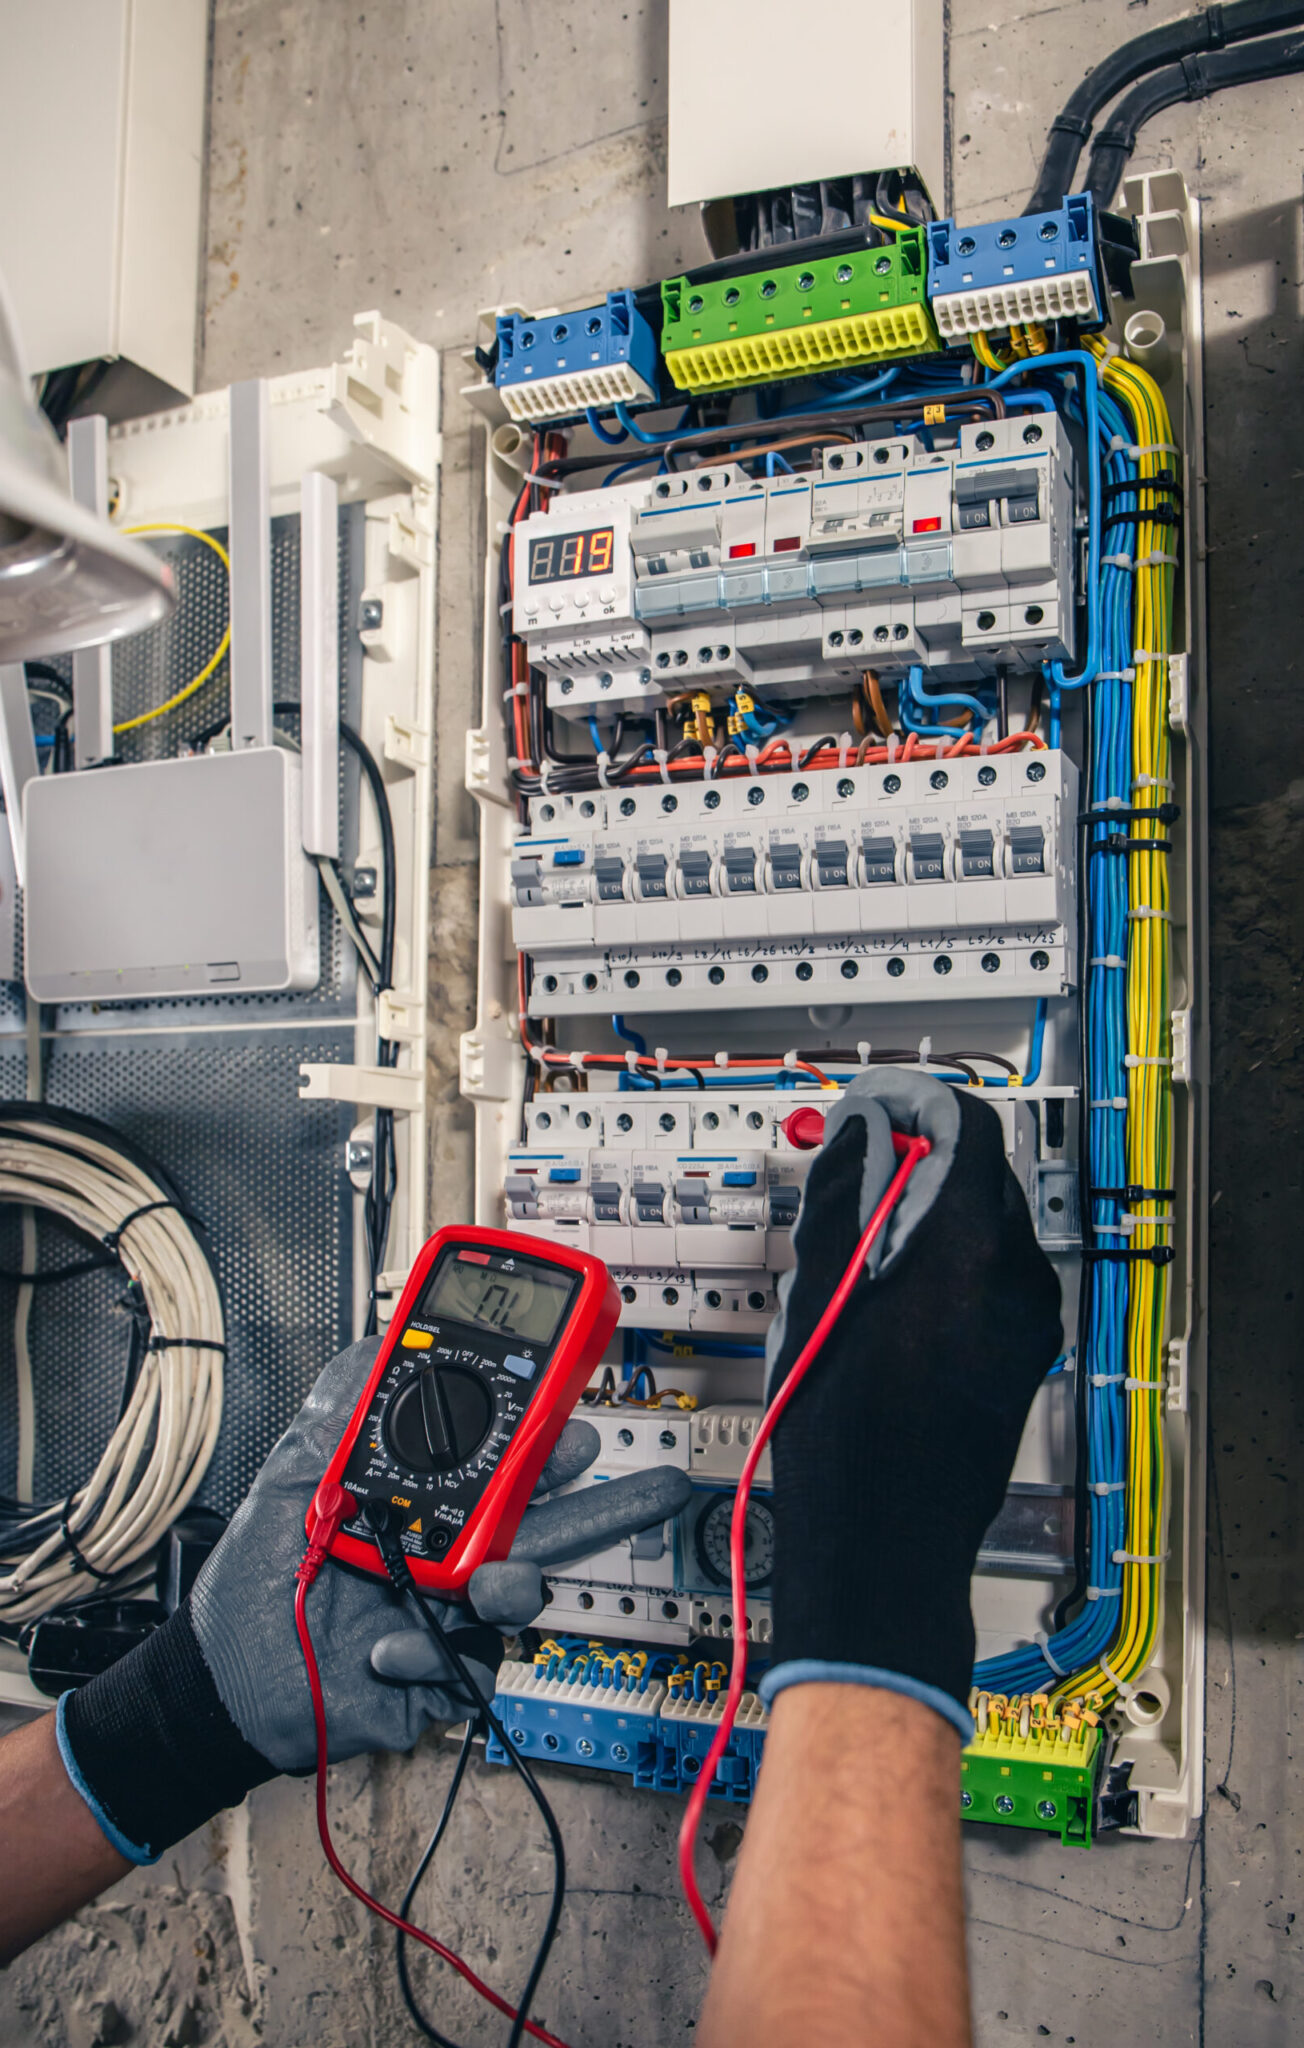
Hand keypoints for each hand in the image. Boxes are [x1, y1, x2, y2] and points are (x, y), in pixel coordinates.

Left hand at [58, 1339, 690, 1862]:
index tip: (572, 1413)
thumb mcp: (293, 1476)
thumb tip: (375, 1345)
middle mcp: (453, 1551)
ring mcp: (453, 1613)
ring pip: (521, 1594)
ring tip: (485, 1583)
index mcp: (431, 1497)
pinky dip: (429, 1651)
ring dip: (513, 1585)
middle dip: (606, 1504)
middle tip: (651, 1486)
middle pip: (547, 1524)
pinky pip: (468, 1666)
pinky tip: (385, 1643)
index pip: (506, 1460)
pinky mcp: (441, 1673)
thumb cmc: (261, 1577)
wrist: (224, 1675)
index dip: (545, 1438)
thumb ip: (337, 1410)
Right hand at [760, 1070, 1062, 1737]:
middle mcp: (1017, 1280)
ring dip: (926, 1215)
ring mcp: (1027, 1323)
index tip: (868, 1111)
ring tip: (854, 1251)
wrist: (883, 1541)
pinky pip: (988, 1278)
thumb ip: (844, 1195)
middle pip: (977, 1172)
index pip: (964, 1124)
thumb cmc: (845, 1436)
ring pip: (983, 1226)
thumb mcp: (817, 1294)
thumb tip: (858, 1133)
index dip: (911, 1104)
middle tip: (851, 1173)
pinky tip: (884, 1301)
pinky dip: (942, 1264)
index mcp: (971, 1250)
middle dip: (915, 1159)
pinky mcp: (1021, 1357)